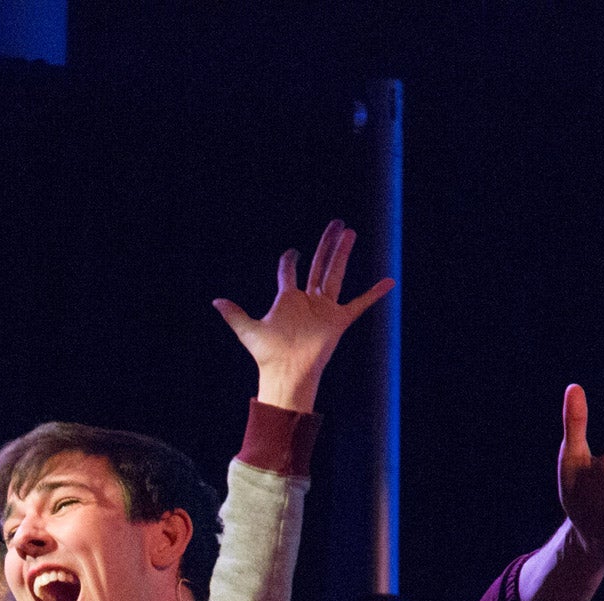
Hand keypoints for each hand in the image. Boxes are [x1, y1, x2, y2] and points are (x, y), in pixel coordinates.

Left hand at [213, 219, 394, 414]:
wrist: (287, 373)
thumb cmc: (268, 355)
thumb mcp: (247, 330)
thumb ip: (234, 314)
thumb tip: (215, 301)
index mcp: (287, 299)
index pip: (290, 273)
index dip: (289, 261)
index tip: (292, 252)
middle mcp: (308, 301)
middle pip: (319, 265)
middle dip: (327, 244)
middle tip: (338, 223)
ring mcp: (324, 309)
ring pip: (336, 274)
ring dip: (343, 254)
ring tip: (351, 232)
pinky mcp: (338, 321)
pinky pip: (359, 305)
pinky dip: (374, 294)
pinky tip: (389, 282)